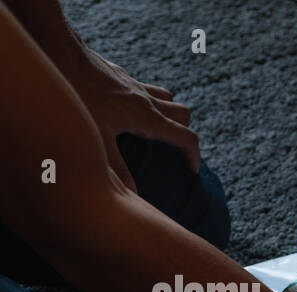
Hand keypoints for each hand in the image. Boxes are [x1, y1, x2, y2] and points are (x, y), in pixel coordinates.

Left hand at [66, 48, 198, 192]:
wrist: (65, 55)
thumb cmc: (82, 96)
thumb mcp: (99, 137)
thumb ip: (117, 167)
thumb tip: (132, 195)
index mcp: (149, 118)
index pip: (186, 138)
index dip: (194, 156)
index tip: (192, 170)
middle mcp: (148, 101)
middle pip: (183, 115)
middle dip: (184, 132)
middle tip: (173, 148)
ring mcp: (136, 87)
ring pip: (168, 98)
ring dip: (169, 113)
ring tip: (154, 129)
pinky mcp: (122, 77)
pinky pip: (145, 89)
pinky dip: (147, 100)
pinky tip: (127, 109)